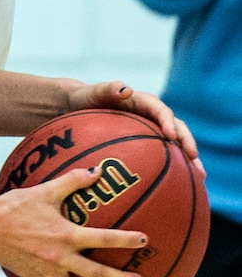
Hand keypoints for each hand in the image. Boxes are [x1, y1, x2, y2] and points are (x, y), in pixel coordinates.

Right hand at [0, 167, 146, 276]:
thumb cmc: (16, 206)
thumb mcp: (46, 189)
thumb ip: (72, 180)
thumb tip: (96, 170)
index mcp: (66, 235)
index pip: (103, 238)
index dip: (126, 240)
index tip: (144, 240)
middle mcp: (60, 258)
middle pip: (96, 274)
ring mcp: (47, 273)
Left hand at [66, 80, 201, 170]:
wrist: (78, 106)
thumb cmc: (84, 99)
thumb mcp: (92, 93)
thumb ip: (107, 89)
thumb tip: (126, 89)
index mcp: (139, 101)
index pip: (159, 110)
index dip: (168, 122)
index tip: (171, 137)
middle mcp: (149, 115)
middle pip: (174, 127)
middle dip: (187, 141)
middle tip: (193, 158)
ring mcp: (149, 129)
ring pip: (175, 143)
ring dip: (188, 157)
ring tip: (200, 176)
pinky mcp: (146, 143)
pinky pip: (164, 155)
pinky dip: (175, 167)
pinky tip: (181, 187)